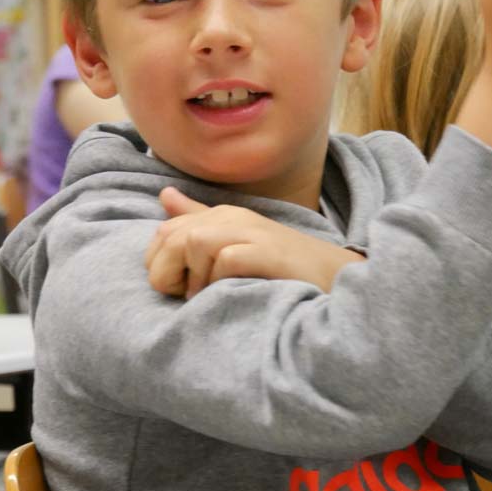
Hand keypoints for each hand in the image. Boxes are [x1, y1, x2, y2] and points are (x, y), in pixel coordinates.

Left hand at [145, 187, 364, 298]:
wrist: (332, 277)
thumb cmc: (281, 267)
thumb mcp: (235, 241)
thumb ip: (199, 220)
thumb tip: (164, 195)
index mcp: (221, 215)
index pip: (164, 231)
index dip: (159, 263)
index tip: (178, 287)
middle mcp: (233, 217)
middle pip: (172, 236)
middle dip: (169, 272)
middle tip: (189, 295)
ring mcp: (252, 232)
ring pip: (194, 242)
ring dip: (195, 277)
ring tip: (212, 295)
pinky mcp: (268, 251)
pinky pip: (225, 260)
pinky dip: (220, 281)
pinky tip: (231, 293)